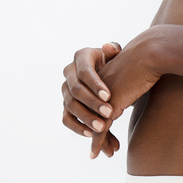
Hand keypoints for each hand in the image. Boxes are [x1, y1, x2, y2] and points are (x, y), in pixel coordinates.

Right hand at [62, 42, 121, 157]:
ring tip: (102, 129)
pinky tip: (92, 135)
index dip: (95, 84)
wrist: (112, 71)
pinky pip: (67, 119)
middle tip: (109, 114)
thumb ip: (114, 51)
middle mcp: (69, 72)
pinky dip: (78, 128)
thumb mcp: (116, 54)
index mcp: (81, 56)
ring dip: (86, 119)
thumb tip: (110, 47)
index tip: (109, 96)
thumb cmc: (116, 61)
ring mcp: (66, 90)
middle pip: (76, 91)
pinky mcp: (66, 105)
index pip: (84, 71)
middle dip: (92, 104)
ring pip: (70, 107)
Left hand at [88, 31, 163, 158]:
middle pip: (88, 117)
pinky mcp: (106, 105)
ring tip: (107, 153)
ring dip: (99, 141)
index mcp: (98, 80)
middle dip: (97, 135)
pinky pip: (98, 129)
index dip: (96, 122)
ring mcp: (98, 97)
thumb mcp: (132, 76)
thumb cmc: (147, 62)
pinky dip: (97, 142)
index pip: (90, 106)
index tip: (107, 135)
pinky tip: (97, 154)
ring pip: (92, 125)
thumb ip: (126, 87)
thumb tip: (130, 97)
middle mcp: (93, 89)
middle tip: (106, 150)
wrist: (149, 55)